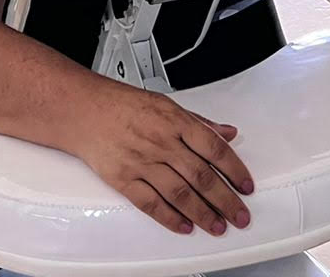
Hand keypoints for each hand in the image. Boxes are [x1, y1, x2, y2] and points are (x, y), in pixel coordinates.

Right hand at [72, 85, 253, 236]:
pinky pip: (151, 203)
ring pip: (180, 193)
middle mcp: (161, 142)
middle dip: (226, 200)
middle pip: (201, 176)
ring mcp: (142, 162)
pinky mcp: (124, 179)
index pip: (214, 149)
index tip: (246, 186)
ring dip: (203, 213)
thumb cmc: (123, 105)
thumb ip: (200, 122)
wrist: (84, 110)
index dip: (235, 170)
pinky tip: (184, 225)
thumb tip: (228, 132)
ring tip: (218, 226)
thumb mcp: (167, 104)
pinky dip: (169, 217)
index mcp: (175, 121)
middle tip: (240, 216)